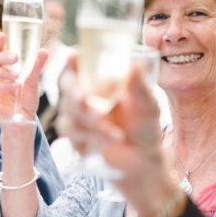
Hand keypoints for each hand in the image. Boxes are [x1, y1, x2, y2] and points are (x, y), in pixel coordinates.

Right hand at [0, 32, 47, 123]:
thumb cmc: (25, 101)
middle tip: (16, 57)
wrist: (24, 121)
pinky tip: (14, 86)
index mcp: (0, 71)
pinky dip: (1, 86)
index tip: (2, 35)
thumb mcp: (33, 81)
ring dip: (1, 71)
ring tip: (16, 76)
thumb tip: (43, 50)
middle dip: (1, 57)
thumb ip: (36, 66)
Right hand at [56, 56, 169, 212]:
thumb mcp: (147, 106)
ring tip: (116, 133)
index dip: (73, 60)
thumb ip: (139, 87)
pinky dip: (92, 136)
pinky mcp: (74, 136)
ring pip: (70, 111)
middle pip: (67, 85)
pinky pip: (73, 131)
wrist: (142, 160)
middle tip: (87, 100)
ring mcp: (76, 115)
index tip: (75, 56)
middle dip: (76, 93)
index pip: (80, 64)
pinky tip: (111, 140)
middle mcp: (84, 94)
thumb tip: (134, 65)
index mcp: (100, 81)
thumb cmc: (144, 126)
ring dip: (92, 121)